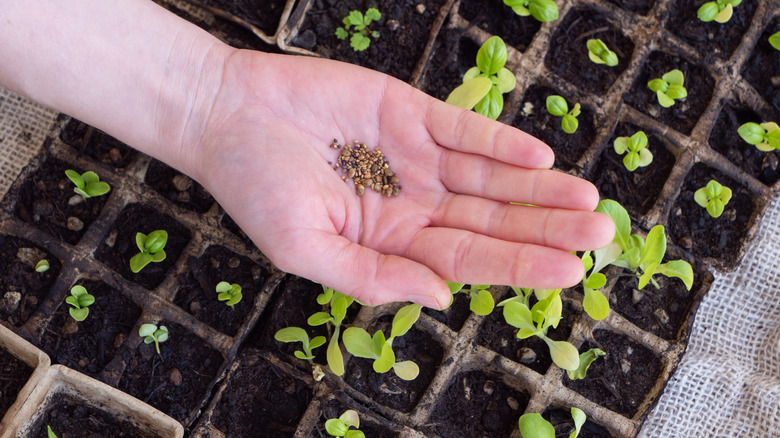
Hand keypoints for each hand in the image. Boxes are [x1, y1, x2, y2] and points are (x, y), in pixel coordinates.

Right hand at [190, 50, 614, 307]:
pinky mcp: (409, 112)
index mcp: (392, 242)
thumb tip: (439, 298)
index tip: (569, 274)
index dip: (518, 267)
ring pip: (490, 177)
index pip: (467, 260)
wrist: (227, 117)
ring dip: (538, 188)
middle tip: (603, 237)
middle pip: (492, 220)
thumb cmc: (255, 190)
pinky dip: (499, 142)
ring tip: (588, 201)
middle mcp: (413, 203)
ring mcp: (415, 157)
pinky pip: (463, 129)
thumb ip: (370, 278)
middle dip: (547, 229)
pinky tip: (537, 157)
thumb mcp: (303, 250)